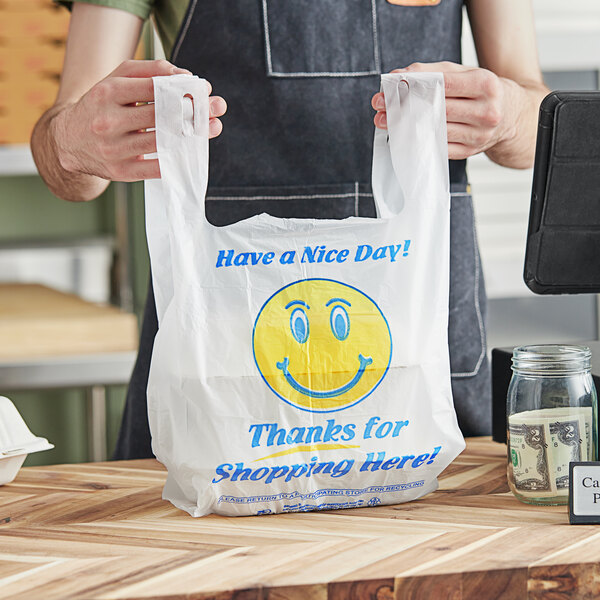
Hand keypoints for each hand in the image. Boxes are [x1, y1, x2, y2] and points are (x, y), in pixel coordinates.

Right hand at [53, 60, 226, 180]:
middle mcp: (109, 121)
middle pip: (161, 115)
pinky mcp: (122, 171)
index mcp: (107, 92)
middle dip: (194, 110)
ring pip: (163, 140)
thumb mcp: (116, 80)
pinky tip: (193, 149)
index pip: (153, 87)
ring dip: (193, 134)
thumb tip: (184, 75)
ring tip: (212, 127)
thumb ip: (149, 71)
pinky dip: (178, 157)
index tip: (203, 89)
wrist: (69, 142)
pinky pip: (158, 166)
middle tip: (217, 107)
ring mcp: (115, 149)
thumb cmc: (102, 106)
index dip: (182, 88)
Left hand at [371, 61, 519, 160]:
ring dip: (406, 126)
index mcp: (486, 85)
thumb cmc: (484, 92)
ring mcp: (478, 135)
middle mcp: (486, 111)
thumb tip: (401, 75)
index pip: (444, 84)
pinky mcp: (468, 152)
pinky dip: (418, 140)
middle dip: (405, 106)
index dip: (416, 84)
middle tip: (381, 104)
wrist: (511, 116)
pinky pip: (437, 146)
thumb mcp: (465, 73)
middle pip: (437, 109)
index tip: (393, 85)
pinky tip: (403, 134)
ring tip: (386, 120)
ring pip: (434, 130)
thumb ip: (434, 72)